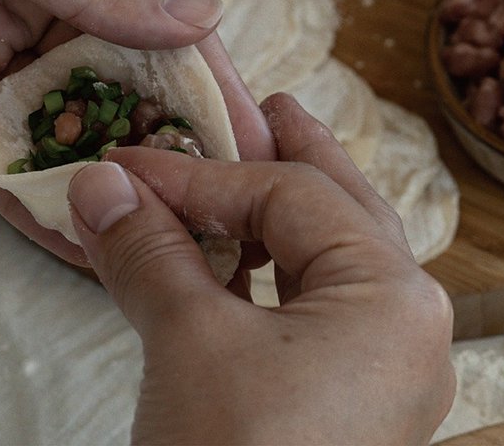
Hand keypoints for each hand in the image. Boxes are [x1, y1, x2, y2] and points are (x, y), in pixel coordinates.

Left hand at [0, 0, 273, 261]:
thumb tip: (201, 16)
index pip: (155, 2)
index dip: (205, 70)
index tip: (249, 134)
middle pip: (115, 68)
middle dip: (161, 134)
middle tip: (213, 206)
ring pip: (57, 117)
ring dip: (99, 173)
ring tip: (154, 238)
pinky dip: (24, 193)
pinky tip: (71, 237)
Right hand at [68, 93, 454, 444]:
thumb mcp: (186, 344)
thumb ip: (146, 249)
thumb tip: (97, 183)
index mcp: (392, 295)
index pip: (285, 196)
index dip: (196, 174)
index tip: (126, 165)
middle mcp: (406, 322)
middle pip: (343, 205)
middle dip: (295, 153)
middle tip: (266, 106)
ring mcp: (384, 364)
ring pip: (333, 254)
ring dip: (283, 210)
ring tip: (257, 164)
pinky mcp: (350, 397)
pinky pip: (317, 304)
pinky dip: (273, 268)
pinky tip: (243, 257)